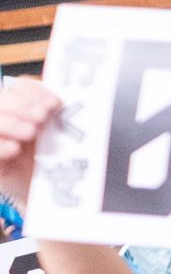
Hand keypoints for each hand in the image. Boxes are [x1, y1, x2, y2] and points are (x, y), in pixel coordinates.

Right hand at [0, 79, 61, 206]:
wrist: (47, 187)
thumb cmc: (51, 155)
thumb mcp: (58, 133)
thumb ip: (56, 115)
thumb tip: (62, 101)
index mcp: (19, 105)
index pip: (17, 87)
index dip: (33, 91)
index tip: (52, 103)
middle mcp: (5, 117)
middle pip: (1, 100)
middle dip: (21, 105)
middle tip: (41, 117)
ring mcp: (0, 136)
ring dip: (10, 123)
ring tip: (30, 132)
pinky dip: (0, 146)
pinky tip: (14, 148)